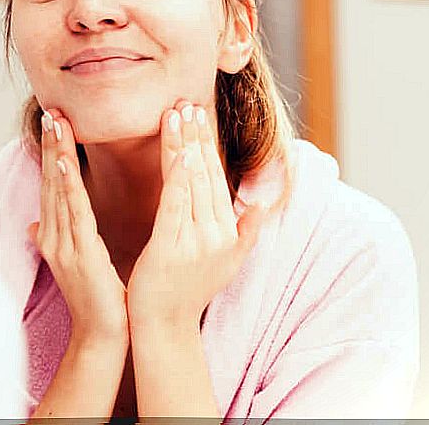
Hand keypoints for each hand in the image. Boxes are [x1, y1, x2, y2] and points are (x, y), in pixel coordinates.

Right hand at [27, 109, 128, 347]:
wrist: (102, 337)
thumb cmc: (96, 300)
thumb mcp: (74, 262)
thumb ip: (53, 238)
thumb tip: (33, 224)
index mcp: (53, 235)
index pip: (52, 186)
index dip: (52, 153)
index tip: (55, 122)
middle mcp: (52, 236)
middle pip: (51, 181)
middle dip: (51, 145)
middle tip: (52, 110)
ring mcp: (63, 245)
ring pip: (59, 190)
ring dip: (57, 154)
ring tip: (57, 123)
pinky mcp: (80, 254)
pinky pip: (75, 212)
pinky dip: (69, 184)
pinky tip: (65, 161)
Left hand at [127, 100, 265, 331]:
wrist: (164, 326)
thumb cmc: (188, 291)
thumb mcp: (227, 262)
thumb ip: (246, 231)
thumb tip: (263, 203)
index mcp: (228, 233)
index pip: (216, 179)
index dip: (207, 145)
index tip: (198, 114)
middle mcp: (218, 234)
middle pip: (206, 174)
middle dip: (196, 136)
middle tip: (186, 102)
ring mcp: (197, 241)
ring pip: (192, 183)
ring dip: (184, 145)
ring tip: (176, 114)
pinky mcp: (172, 248)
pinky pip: (176, 206)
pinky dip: (178, 177)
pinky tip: (178, 153)